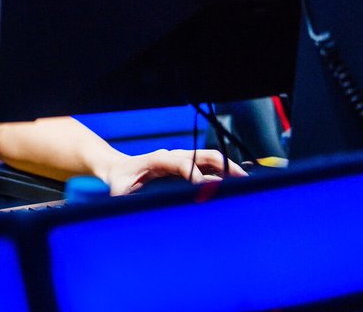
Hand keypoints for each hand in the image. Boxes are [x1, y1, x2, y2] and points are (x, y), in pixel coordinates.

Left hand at [101, 149, 247, 195]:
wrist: (116, 170)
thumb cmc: (117, 183)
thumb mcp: (118, 193)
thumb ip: (128, 199)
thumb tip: (137, 206)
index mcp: (154, 161)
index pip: (179, 163)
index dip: (193, 173)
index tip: (206, 186)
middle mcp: (170, 157)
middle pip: (201, 155)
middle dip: (222, 165)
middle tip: (241, 179)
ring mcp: (178, 159)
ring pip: (208, 159)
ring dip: (227, 168)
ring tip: (247, 182)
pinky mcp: (183, 165)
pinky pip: (206, 166)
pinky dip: (222, 173)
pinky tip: (235, 185)